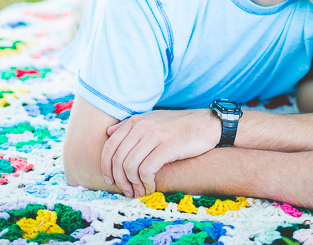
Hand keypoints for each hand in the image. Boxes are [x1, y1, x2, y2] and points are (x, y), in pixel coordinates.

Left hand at [101, 109, 220, 197]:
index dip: (106, 167)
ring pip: (130, 166)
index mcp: (136, 121)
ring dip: (133, 184)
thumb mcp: (152, 120)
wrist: (206, 124)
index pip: (110, 146)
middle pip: (118, 159)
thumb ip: (130, 126)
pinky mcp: (168, 146)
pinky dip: (146, 183)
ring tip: (140, 192)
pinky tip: (152, 187)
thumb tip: (108, 132)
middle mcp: (142, 126)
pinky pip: (147, 170)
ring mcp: (155, 135)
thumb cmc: (178, 126)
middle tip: (127, 191)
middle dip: (120, 180)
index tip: (110, 181)